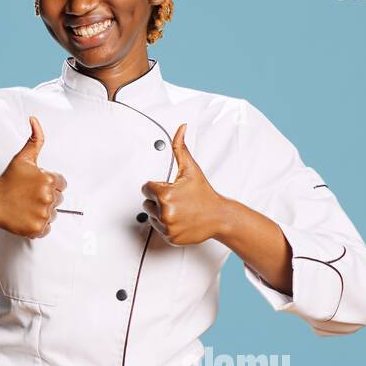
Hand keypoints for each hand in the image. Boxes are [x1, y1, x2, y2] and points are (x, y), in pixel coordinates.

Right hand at [0, 116, 66, 238]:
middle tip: (28, 196)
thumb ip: (35, 139)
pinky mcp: (38, 228)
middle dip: (46, 198)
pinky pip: (47, 228)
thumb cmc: (7, 181)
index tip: (35, 186)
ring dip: (43, 211)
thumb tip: (34, 120)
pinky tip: (26, 217)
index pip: (62, 183)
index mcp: (48, 179)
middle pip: (59, 199)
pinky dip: (38, 225)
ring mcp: (43, 213)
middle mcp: (49, 196)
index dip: (49, 184)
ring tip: (26, 206)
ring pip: (53, 214)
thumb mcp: (22, 158)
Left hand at [142, 123, 227, 244]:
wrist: (219, 216)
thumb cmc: (204, 194)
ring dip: (161, 212)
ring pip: (151, 216)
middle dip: (159, 199)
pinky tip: (180, 219)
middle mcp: (164, 212)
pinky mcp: (169, 237)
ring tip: (179, 209)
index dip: (157, 186)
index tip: (171, 188)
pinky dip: (166, 224)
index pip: (146, 188)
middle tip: (178, 199)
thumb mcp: (191, 169)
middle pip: (147, 203)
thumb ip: (180, 147)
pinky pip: (158, 228)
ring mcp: (167, 226)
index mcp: (165, 194)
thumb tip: (181, 128)